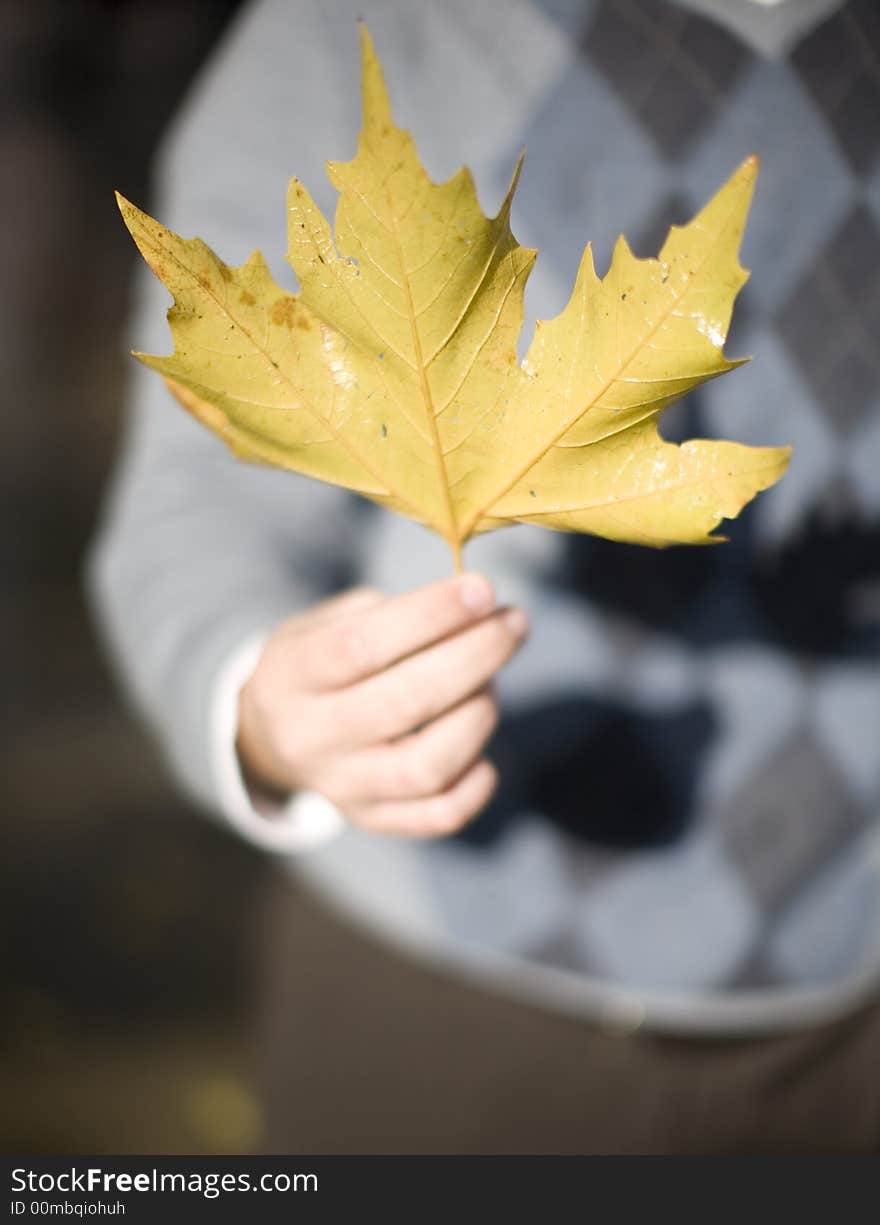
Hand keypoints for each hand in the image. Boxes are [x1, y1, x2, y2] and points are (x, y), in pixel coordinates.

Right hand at [236, 574, 527, 836]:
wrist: (273, 737)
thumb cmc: (319, 662)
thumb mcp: (327, 620)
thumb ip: (389, 613)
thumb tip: (471, 611)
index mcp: (291, 674)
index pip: (361, 645)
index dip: (430, 614)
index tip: (482, 589)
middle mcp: (311, 737)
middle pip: (405, 702)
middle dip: (476, 655)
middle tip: (514, 623)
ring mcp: (342, 786)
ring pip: (428, 766)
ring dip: (478, 715)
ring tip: (490, 683)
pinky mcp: (372, 818)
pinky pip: (439, 815)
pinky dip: (477, 782)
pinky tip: (483, 746)